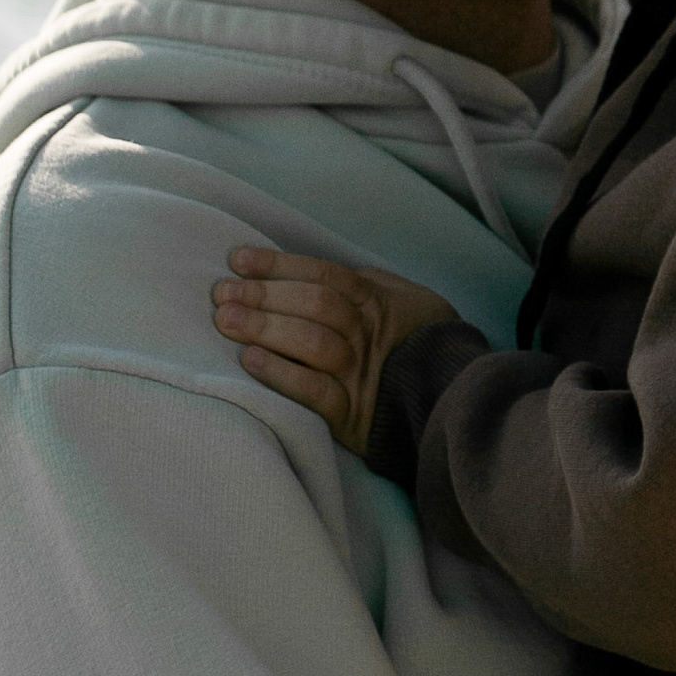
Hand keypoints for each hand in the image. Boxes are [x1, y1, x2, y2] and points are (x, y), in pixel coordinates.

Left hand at [211, 248, 465, 452]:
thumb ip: (368, 283)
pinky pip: (315, 392)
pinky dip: (282, 375)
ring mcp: (360, 374)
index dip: (280, 265)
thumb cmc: (422, 343)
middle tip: (222, 293)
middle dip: (265, 295)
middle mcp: (368, 334)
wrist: (452, 400)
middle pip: (315, 306)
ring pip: (314, 343)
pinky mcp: (352, 415)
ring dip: (266, 329)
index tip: (238, 260)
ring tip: (227, 320)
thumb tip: (320, 272)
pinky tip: (251, 362)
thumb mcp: (406, 300)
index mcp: (377, 302)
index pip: (324, 276)